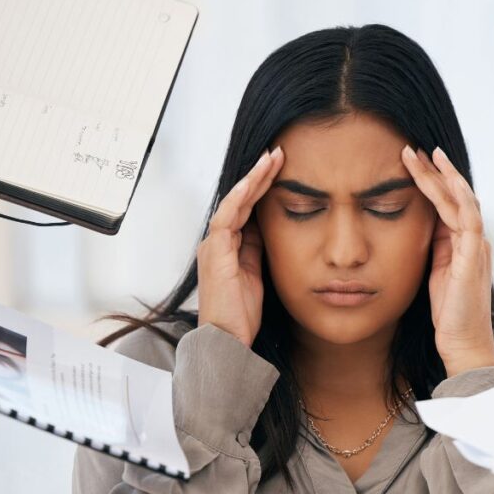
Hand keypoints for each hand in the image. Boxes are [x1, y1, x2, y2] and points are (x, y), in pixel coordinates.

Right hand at [197, 146, 283, 347]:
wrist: (227, 339)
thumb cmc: (240, 314)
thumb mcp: (256, 274)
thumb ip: (257, 250)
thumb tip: (267, 228)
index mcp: (228, 247)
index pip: (246, 208)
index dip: (262, 187)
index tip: (280, 169)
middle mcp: (217, 242)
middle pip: (240, 199)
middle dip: (259, 175)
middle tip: (277, 153)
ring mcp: (214, 245)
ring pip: (233, 202)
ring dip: (252, 179)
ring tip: (270, 159)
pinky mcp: (215, 252)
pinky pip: (226, 217)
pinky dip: (239, 197)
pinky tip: (252, 181)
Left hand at [401, 145, 493, 376]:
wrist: (462, 343)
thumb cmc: (448, 314)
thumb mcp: (435, 273)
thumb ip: (435, 249)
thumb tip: (422, 225)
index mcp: (464, 244)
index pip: (449, 204)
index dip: (432, 183)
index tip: (412, 163)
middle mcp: (474, 240)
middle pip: (456, 196)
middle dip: (435, 171)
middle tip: (413, 149)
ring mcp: (476, 246)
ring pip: (462, 199)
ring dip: (443, 176)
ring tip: (424, 154)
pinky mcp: (474, 255)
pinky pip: (468, 217)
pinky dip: (457, 196)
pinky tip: (444, 179)